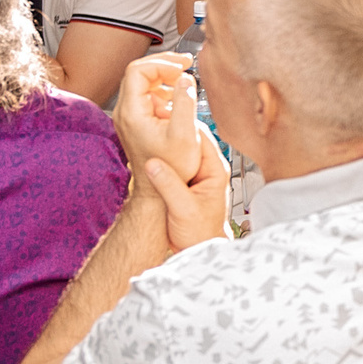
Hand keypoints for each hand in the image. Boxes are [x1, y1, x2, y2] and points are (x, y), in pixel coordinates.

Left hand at [110, 54, 201, 183]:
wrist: (158, 190)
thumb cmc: (171, 168)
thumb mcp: (185, 135)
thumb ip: (185, 103)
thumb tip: (186, 80)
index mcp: (132, 112)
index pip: (138, 70)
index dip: (162, 64)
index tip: (182, 68)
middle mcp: (125, 112)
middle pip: (138, 73)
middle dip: (163, 66)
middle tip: (185, 66)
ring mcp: (128, 117)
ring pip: (141, 83)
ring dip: (163, 77)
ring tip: (183, 81)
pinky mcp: (135, 122)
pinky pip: (145, 96)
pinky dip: (161, 90)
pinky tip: (176, 99)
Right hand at [143, 112, 229, 251]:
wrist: (198, 251)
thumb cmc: (199, 234)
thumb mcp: (182, 209)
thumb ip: (169, 186)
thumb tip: (152, 163)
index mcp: (215, 171)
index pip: (201, 138)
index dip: (183, 123)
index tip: (165, 112)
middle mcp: (208, 169)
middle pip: (191, 139)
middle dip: (173, 127)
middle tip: (153, 114)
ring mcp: (196, 174)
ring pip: (181, 149)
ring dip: (166, 138)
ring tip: (148, 124)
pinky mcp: (184, 181)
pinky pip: (174, 161)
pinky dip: (162, 153)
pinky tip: (147, 148)